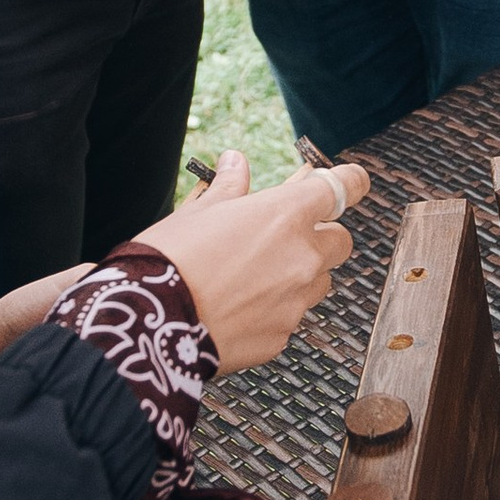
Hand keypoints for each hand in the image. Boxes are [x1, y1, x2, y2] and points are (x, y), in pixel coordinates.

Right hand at [139, 149, 370, 370]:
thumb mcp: (196, 212)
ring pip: (318, 283)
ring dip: (300, 276)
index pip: (342, 188)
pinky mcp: (281, 337)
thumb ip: (228, 187)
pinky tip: (236, 310)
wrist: (148, 326)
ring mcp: (295, 302)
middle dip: (320, 237)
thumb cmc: (167, 261)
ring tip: (253, 278)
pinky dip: (273, 312)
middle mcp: (301, 257)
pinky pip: (289, 318)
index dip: (351, 182)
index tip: (352, 181)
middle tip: (284, 238)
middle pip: (340, 241)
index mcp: (284, 215)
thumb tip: (235, 162)